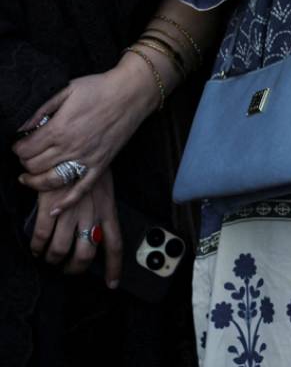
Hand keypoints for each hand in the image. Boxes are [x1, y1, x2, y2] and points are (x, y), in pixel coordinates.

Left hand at [14, 57, 158, 211]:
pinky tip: (55, 208)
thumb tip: (23, 126)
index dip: (18, 148)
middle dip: (25, 163)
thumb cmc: (99, 88)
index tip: (20, 143)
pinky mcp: (101, 164)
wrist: (131, 93)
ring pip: (51, 181)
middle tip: (27, 155)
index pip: (25, 150)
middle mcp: (70, 147)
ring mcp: (87, 158)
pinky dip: (67, 201)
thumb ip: (42, 109)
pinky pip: (82, 188)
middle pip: (34, 166)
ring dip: (35, 183)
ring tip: (28, 178)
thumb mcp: (65, 90)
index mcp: (59, 128)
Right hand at [29, 171, 121, 286]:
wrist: (73, 147)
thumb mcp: (104, 187)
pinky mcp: (50, 208)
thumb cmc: (89, 165)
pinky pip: (42, 237)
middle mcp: (92, 215)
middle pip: (86, 254)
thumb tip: (94, 228)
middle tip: (67, 267)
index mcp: (108, 210)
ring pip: (61, 250)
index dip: (113, 268)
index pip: (115, 245)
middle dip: (74, 267)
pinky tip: (35, 248)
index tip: (112, 284)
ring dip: (53, 259)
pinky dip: (37, 247)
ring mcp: (70, 212)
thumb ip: (101, 209)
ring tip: (49, 258)